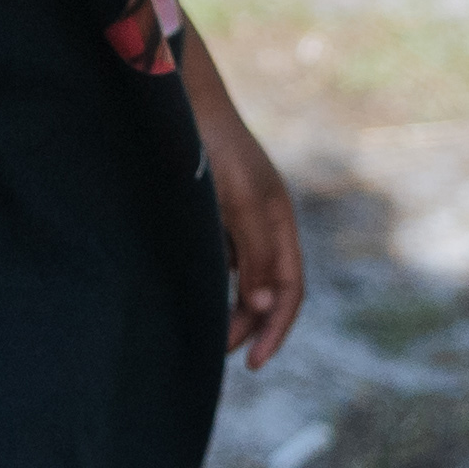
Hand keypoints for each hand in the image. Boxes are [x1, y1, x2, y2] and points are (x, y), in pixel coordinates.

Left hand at [183, 27, 308, 370]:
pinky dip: (216, 286)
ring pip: (244, 278)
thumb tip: (265, 303)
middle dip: (250, 324)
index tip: (254, 363)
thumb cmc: (208, 147)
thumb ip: (254, 251)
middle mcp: (264, 220)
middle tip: (216, 352)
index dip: (276, 327)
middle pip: (268, 288)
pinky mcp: (216, 212)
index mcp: (278, 218)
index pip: (290, 288)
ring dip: (232, 309)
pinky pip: (225, 261)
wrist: (178, 104)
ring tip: (207, 335)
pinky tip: (194, 297)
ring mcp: (241, 217)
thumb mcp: (235, 201)